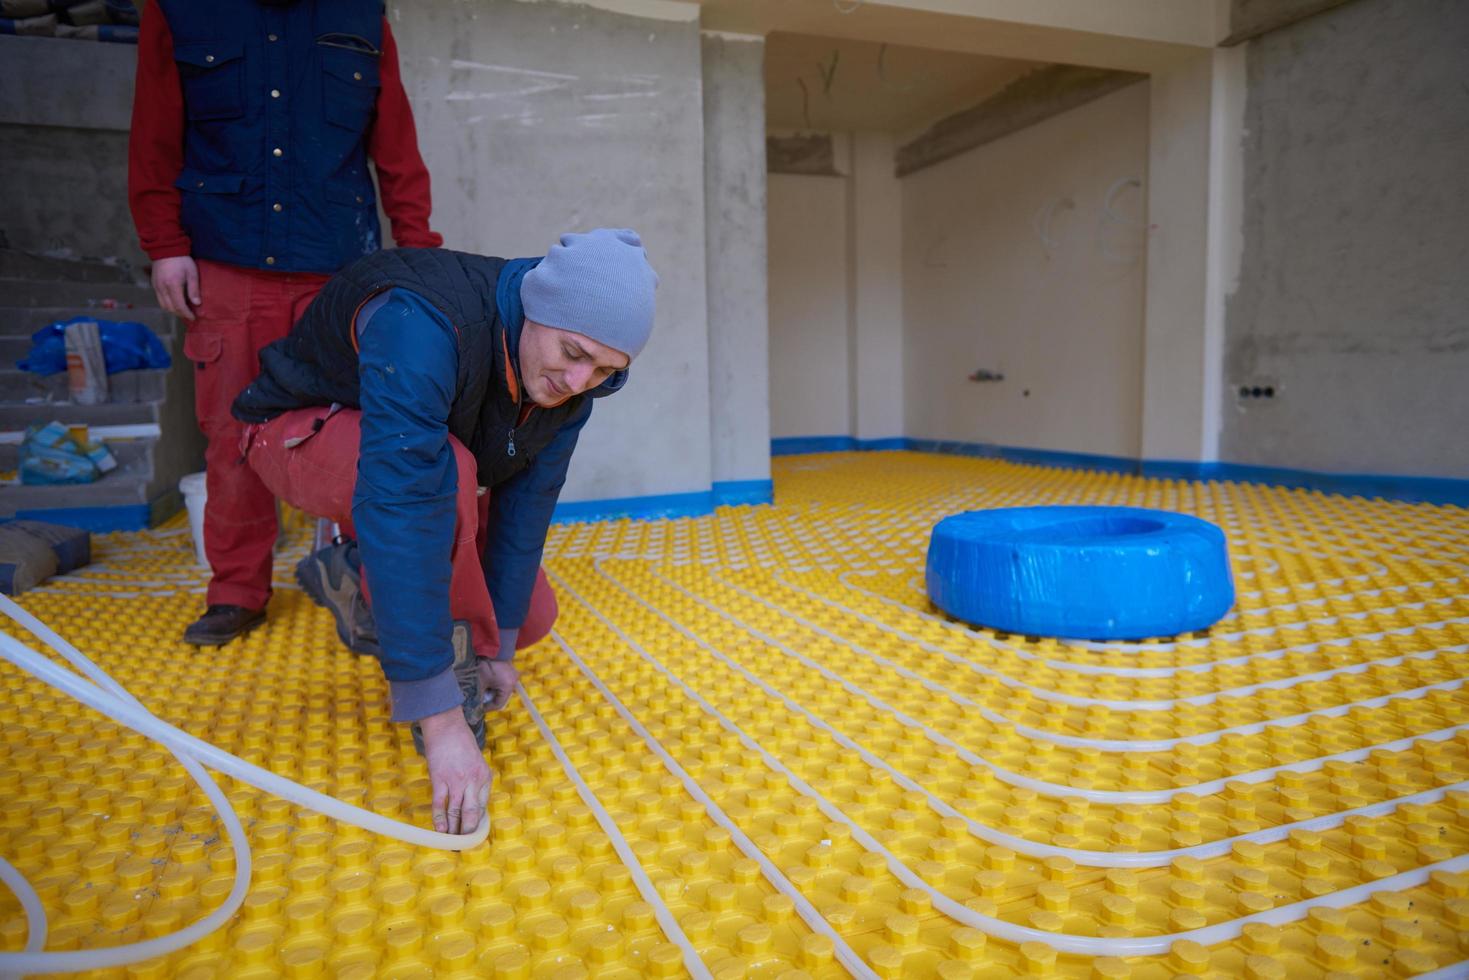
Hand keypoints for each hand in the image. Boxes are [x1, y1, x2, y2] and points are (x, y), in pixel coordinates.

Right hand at [151, 255, 199, 320]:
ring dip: (173, 310)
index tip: (193, 317)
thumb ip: (194, 289)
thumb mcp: (192, 273)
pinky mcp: (153, 284)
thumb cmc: (182, 260)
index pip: (179, 306)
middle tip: (189, 315)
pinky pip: (159, 299)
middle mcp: (162, 288)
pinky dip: (167, 304)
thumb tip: (197, 304)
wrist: (166, 248)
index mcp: (173, 285)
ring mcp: (156, 286)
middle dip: (180, 314)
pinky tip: (175, 302)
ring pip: (163, 305)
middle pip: (170, 308)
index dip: (186, 314)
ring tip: (183, 310)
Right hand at [418, 707, 490, 833]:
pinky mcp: (440, 779)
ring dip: (453, 830)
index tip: (473, 835)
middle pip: (472, 814)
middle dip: (467, 832)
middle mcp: (474, 781)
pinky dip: (440, 819)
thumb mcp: (476, 761)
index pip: (483, 807)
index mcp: (485, 777)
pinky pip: (440, 804)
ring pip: (456, 812)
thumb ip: (475, 782)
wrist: (446, 726)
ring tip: (451, 842)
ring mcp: (457, 781)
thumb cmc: (461, 742)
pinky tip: (440, 830)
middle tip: (463, 845)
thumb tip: (469, 804)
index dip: (477, 823)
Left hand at [478, 659, 517, 711]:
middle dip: (490, 699)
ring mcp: (514, 677)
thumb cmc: (486, 665)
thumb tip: (475, 705)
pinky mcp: (512, 672)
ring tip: (483, 691)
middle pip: (502, 698)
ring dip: (493, 692)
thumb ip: (478, 695)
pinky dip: (496, 686)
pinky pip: (504, 684)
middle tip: (480, 699)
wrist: (491, 647)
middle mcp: (514, 683)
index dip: (488, 708)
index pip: (498, 704)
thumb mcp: (480, 682)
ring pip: (503, 691)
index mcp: (508, 687)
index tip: (479, 707)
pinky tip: (488, 683)